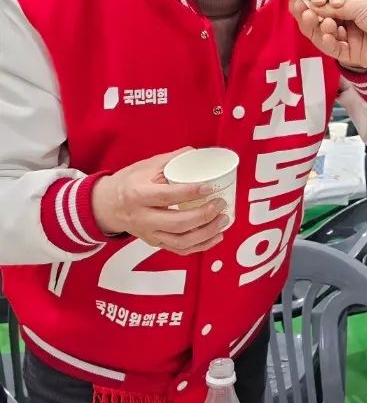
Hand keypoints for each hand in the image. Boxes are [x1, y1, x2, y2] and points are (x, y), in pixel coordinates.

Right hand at [91, 150, 229, 255]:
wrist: (107, 206)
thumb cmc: (129, 183)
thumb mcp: (145, 167)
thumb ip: (171, 159)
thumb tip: (196, 152)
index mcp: (138, 195)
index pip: (166, 196)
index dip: (190, 193)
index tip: (208, 187)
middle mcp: (143, 218)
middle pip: (176, 223)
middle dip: (203, 215)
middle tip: (219, 204)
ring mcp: (149, 234)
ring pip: (181, 241)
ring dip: (206, 233)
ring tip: (223, 220)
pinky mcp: (155, 243)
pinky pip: (180, 250)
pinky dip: (201, 245)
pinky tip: (216, 236)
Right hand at [290, 0, 366, 69]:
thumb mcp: (362, 3)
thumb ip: (335, 6)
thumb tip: (309, 5)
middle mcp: (342, 13)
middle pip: (315, 10)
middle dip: (307, 6)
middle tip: (305, 5)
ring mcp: (342, 33)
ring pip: (317, 29)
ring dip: (313, 22)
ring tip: (313, 17)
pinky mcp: (345, 51)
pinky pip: (328, 46)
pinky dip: (326, 39)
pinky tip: (329, 33)